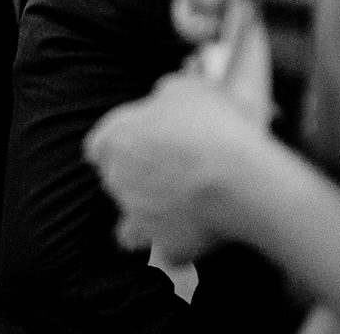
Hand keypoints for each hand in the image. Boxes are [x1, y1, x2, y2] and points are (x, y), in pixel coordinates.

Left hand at [85, 73, 268, 264]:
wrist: (240, 179)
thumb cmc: (212, 126)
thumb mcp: (185, 90)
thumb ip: (164, 96)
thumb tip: (163, 100)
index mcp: (115, 142)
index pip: (99, 148)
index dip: (119, 147)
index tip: (141, 147)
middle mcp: (117, 182)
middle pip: (118, 182)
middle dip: (140, 179)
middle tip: (175, 172)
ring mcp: (139, 218)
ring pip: (136, 221)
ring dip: (154, 214)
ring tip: (188, 205)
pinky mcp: (166, 247)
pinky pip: (167, 250)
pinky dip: (181, 244)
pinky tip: (201, 233)